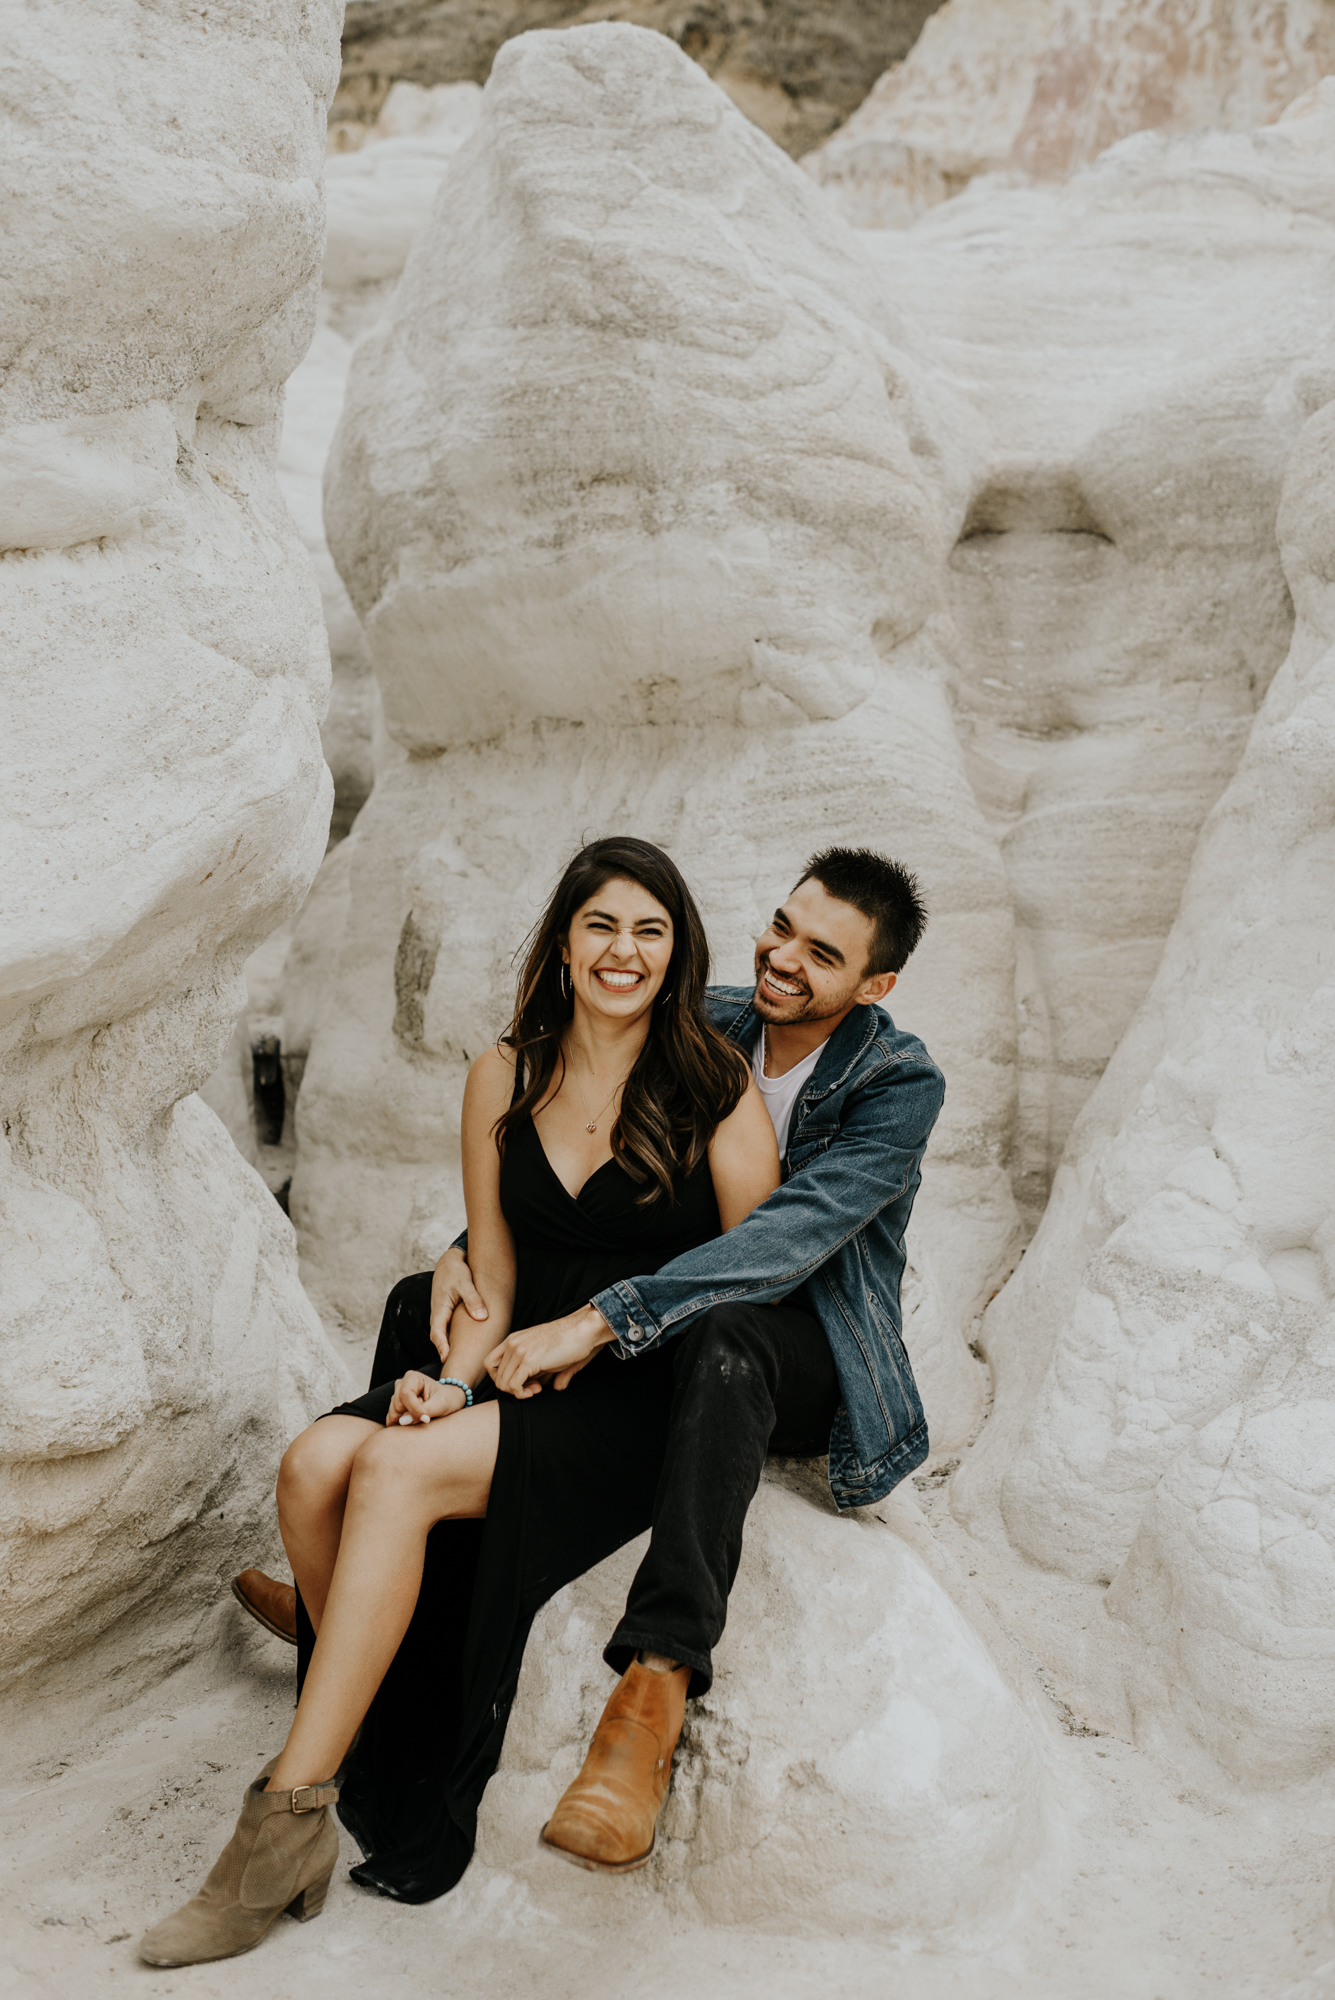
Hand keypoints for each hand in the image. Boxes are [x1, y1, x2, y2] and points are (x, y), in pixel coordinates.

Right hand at [385, 1371, 468, 1425]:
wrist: (449, 1401)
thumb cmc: (447, 1399)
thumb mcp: (441, 1404)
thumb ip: (424, 1411)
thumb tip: (402, 1421)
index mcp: (412, 1377)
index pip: (405, 1395)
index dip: (414, 1409)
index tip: (427, 1419)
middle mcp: (401, 1385)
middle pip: (397, 1405)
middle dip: (411, 1414)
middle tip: (427, 1413)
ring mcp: (396, 1396)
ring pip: (393, 1414)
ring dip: (408, 1420)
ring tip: (422, 1414)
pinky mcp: (394, 1408)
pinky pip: (392, 1420)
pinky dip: (402, 1424)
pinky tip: (414, 1420)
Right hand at [430, 1244, 487, 1362]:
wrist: (449, 1262)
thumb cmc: (456, 1272)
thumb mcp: (465, 1283)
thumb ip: (473, 1299)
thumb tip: (481, 1317)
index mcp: (439, 1309)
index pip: (437, 1333)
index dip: (442, 1347)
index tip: (447, 1359)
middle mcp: (438, 1315)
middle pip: (440, 1339)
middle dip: (446, 1354)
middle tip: (455, 1371)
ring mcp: (442, 1316)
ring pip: (444, 1336)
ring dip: (450, 1349)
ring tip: (461, 1366)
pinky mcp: (448, 1315)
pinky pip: (449, 1331)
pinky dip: (454, 1340)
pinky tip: (466, 1349)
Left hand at [485, 1305, 614, 1398]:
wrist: (584, 1329)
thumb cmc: (572, 1340)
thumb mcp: (551, 1355)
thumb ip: (547, 1371)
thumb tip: (556, 1387)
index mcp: (513, 1339)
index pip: (490, 1364)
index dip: (501, 1378)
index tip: (522, 1381)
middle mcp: (512, 1343)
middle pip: (496, 1377)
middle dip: (512, 1388)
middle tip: (533, 1387)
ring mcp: (519, 1351)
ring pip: (503, 1384)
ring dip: (518, 1393)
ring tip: (537, 1388)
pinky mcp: (528, 1360)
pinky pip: (513, 1386)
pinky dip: (522, 1394)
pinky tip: (537, 1390)